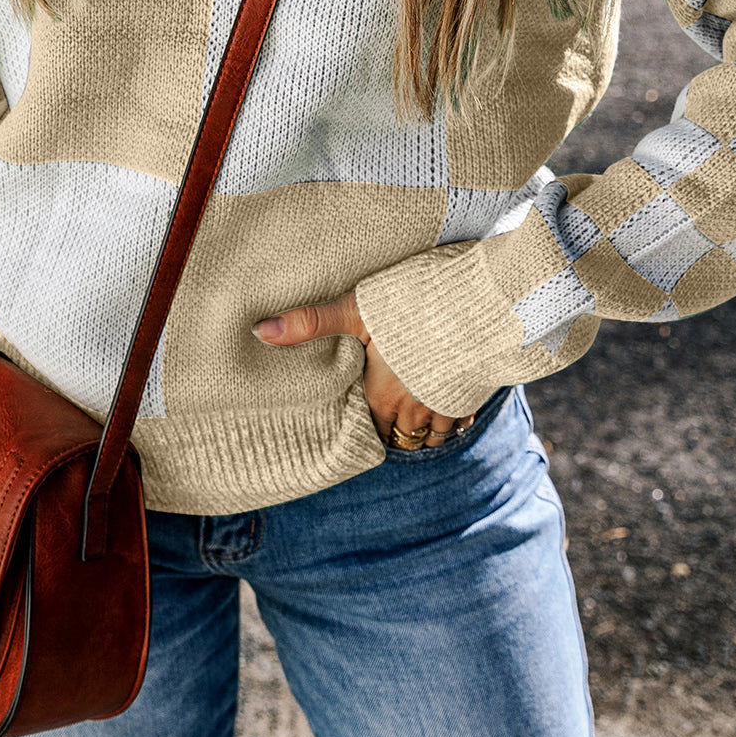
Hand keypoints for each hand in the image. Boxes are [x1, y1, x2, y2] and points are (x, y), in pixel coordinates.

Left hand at [252, 290, 473, 446]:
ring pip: (433, 435)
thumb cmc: (411, 304)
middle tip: (385, 426)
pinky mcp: (473, 392)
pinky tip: (451, 410)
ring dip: (424, 431)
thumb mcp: (354, 308)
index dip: (364, 426)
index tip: (359, 423)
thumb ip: (310, 322)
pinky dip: (454, 420)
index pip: (369, 428)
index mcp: (381, 394)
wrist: (476, 300)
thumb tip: (259, 331)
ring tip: (416, 422)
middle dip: (393, 432)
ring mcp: (445, 403)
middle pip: (400, 436)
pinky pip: (461, 421)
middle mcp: (412, 407)